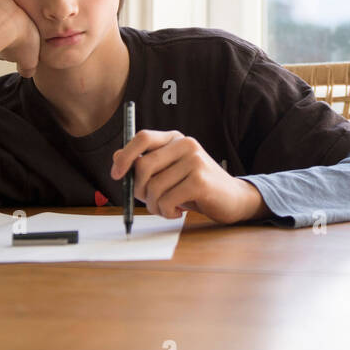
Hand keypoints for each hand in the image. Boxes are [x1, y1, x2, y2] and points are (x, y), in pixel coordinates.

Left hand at [110, 130, 258, 223]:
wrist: (233, 198)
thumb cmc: (197, 186)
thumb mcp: (170, 172)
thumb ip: (146, 163)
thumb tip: (116, 157)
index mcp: (176, 139)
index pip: (143, 137)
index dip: (125, 156)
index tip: (115, 175)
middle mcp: (186, 144)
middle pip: (143, 165)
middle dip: (139, 190)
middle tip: (150, 201)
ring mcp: (195, 161)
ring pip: (154, 187)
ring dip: (154, 206)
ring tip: (165, 209)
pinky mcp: (200, 181)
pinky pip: (167, 200)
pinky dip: (166, 212)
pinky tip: (177, 212)